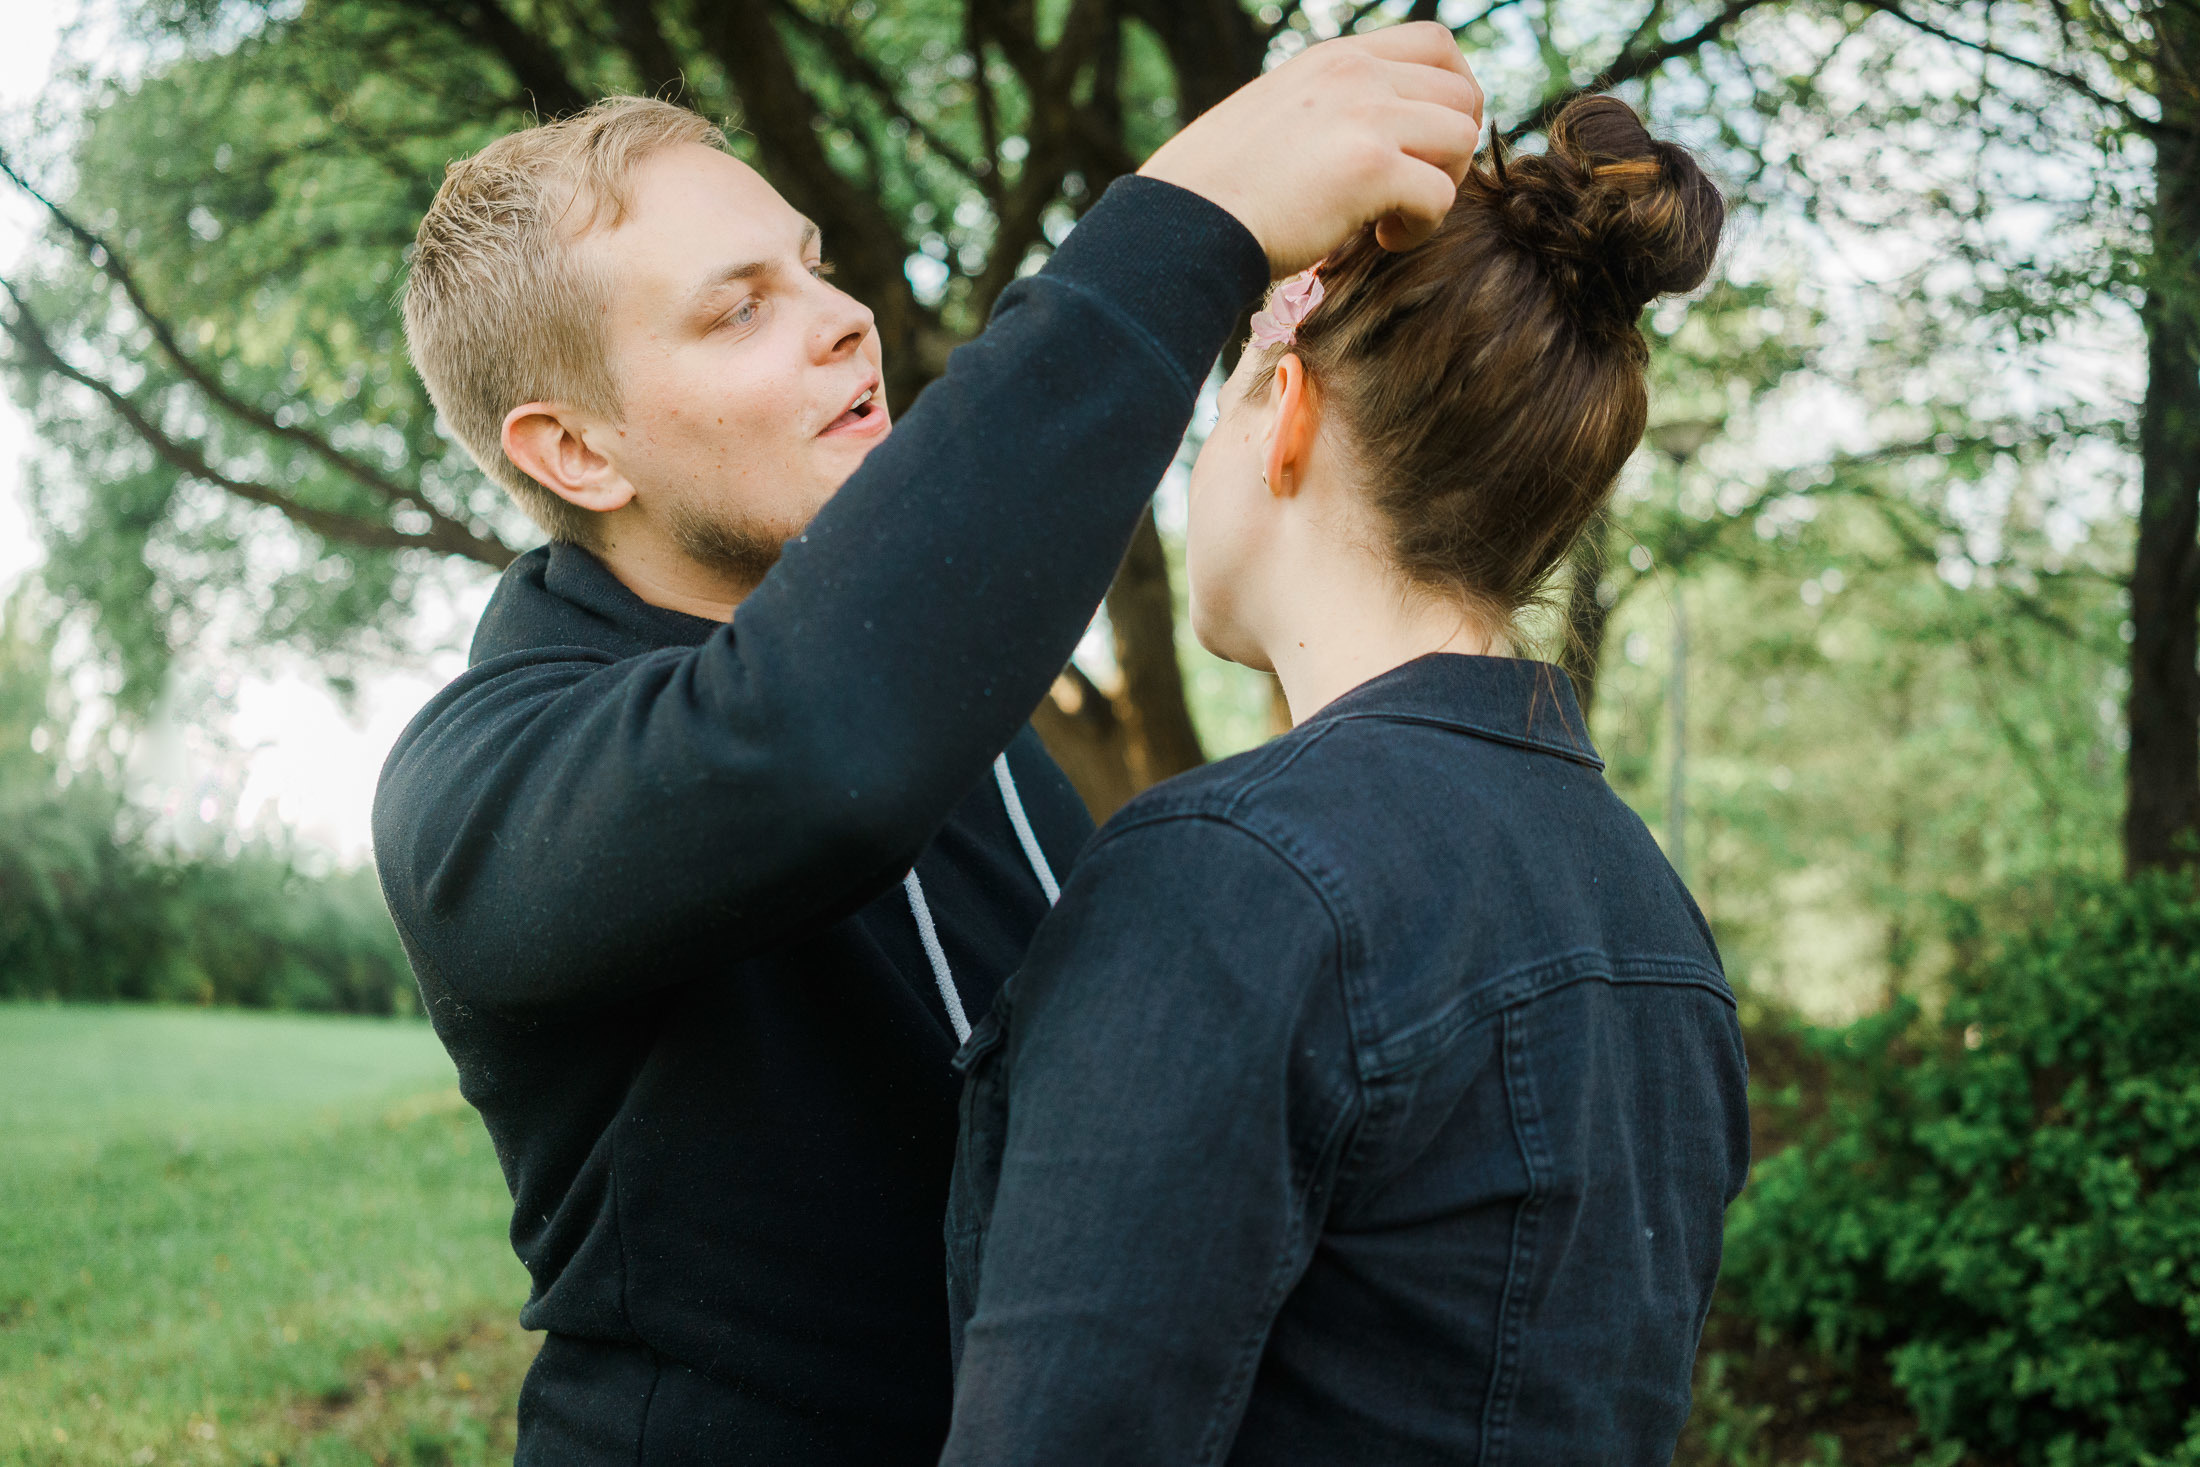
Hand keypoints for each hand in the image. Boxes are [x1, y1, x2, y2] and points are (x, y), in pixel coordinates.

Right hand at [1138, 22, 1484, 275]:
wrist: (1181, 221)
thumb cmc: (1215, 188)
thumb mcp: (1274, 115)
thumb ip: (1326, 107)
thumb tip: (1367, 133)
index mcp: (1334, 59)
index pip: (1436, 45)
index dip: (1452, 95)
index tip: (1425, 143)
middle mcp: (1355, 73)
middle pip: (1463, 93)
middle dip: (1453, 150)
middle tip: (1414, 189)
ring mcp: (1366, 115)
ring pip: (1462, 138)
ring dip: (1443, 186)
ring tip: (1396, 218)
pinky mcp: (1371, 168)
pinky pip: (1440, 195)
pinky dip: (1424, 227)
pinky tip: (1383, 239)